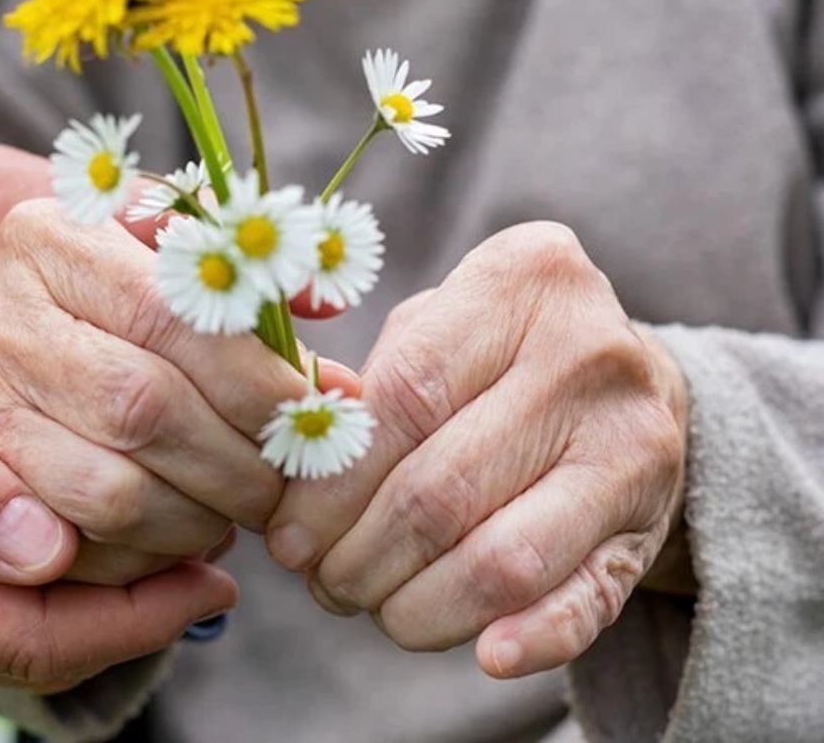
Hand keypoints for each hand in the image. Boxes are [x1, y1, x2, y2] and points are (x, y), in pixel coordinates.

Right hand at [0, 198, 311, 583]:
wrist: (12, 326)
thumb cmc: (118, 293)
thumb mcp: (170, 259)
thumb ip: (246, 287)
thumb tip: (334, 360)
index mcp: (52, 238)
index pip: (171, 316)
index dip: (255, 380)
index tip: (309, 415)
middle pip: (142, 407)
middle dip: (237, 462)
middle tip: (286, 483)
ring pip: (109, 492)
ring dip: (198, 520)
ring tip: (236, 510)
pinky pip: (74, 548)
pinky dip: (146, 559)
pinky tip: (180, 534)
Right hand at [0, 275, 235, 689]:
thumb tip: (45, 548)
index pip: (28, 635)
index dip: (134, 617)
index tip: (216, 577)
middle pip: (33, 643)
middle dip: (136, 612)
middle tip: (224, 555)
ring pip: (13, 624)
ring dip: (102, 592)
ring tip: (183, 538)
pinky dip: (52, 571)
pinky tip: (93, 523)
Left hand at [266, 222, 688, 678]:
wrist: (632, 378)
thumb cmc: (496, 351)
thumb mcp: (437, 325)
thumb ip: (369, 387)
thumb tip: (293, 485)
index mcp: (522, 280)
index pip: (402, 397)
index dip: (330, 483)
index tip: (285, 535)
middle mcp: (589, 353)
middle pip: (441, 489)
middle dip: (361, 557)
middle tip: (323, 582)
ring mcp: (634, 442)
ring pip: (502, 559)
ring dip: (418, 607)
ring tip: (374, 608)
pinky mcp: (652, 522)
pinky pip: (590, 598)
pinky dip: (536, 638)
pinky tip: (487, 656)